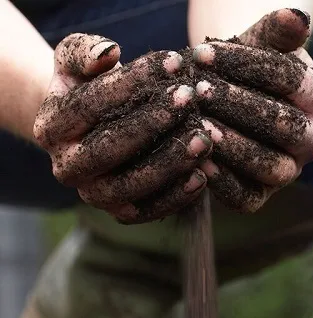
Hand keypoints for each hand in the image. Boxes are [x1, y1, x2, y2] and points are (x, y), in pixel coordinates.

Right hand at [33, 34, 213, 223]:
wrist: (96, 127)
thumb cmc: (91, 85)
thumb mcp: (77, 60)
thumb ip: (85, 51)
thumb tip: (108, 54)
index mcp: (51, 128)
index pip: (89, 104)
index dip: (132, 81)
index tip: (173, 61)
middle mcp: (66, 167)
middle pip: (108, 148)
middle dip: (152, 121)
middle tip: (189, 98)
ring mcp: (93, 194)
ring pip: (128, 186)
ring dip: (169, 163)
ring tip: (204, 139)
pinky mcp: (122, 213)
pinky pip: (148, 211)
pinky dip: (176, 197)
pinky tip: (203, 176)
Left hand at [191, 8, 312, 212]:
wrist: (224, 96)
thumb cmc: (244, 67)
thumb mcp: (259, 44)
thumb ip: (277, 31)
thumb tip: (296, 18)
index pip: (292, 81)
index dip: (248, 66)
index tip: (204, 54)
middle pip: (286, 127)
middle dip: (240, 107)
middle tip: (199, 91)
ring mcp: (291, 171)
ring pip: (271, 166)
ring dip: (233, 146)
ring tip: (198, 125)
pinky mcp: (261, 196)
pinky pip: (247, 198)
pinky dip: (221, 182)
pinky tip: (196, 160)